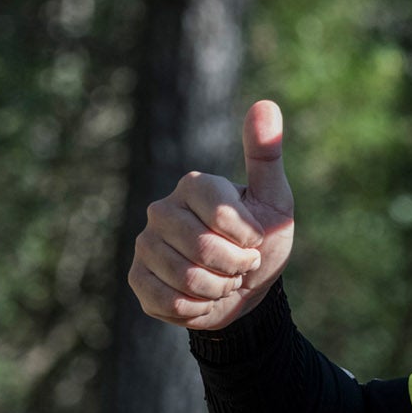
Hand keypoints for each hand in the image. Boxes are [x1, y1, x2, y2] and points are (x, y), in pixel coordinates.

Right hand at [128, 99, 295, 330]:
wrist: (246, 289)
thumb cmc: (262, 240)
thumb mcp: (274, 200)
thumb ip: (266, 156)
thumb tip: (265, 104)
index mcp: (193, 186)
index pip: (219, 211)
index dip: (247, 235)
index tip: (256, 240)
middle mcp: (161, 210)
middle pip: (202, 248)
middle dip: (236, 266)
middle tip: (242, 264)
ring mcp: (145, 245)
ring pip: (187, 278)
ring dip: (219, 289)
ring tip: (224, 280)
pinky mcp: (137, 279)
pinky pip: (169, 301)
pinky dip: (198, 308)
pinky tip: (203, 298)